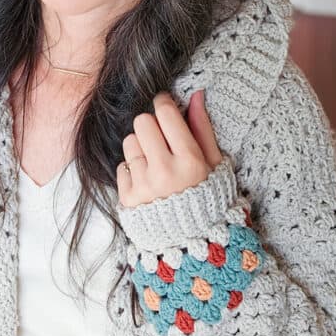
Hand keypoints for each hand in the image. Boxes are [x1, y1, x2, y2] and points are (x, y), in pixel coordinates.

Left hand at [116, 89, 223, 207]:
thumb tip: (195, 94)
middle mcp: (165, 172)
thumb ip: (202, 127)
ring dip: (140, 146)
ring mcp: (144, 185)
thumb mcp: (214, 162)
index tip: (164, 106)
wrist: (192, 240)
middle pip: (142, 122)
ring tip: (155, 161)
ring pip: (129, 141)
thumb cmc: (207, 195)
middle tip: (161, 138)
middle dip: (151, 124)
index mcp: (190, 161)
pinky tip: (147, 180)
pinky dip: (132, 169)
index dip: (164, 103)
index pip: (165, 113)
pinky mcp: (128, 197)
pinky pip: (121, 165)